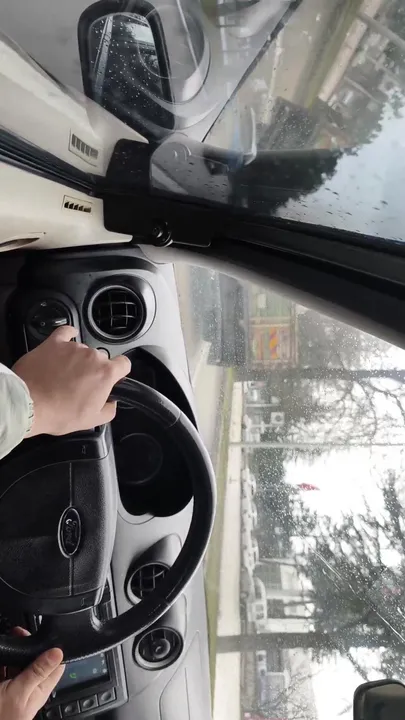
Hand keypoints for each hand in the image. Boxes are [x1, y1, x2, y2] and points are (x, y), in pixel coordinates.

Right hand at [0, 628, 63, 719]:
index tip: (45, 634)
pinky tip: (3, 652)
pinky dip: (3, 660)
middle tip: (19, 632)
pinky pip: (5, 668)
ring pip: (18, 663)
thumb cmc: (2, 716)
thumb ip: (37, 671)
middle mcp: (29, 686)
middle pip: (35, 660)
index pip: (56, 665)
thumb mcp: (20, 691)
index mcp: (40, 688)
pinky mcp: (2, 685)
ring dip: (15, 651)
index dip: (53, 647)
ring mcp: (14, 686)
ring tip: (10, 637)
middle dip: (28, 644)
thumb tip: (58, 652)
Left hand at [12, 326, 130, 436]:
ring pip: (83, 350)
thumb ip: (109, 409)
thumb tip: (111, 403)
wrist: (29, 405)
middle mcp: (92, 356)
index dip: (120, 371)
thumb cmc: (58, 413)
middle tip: (82, 385)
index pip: (124, 363)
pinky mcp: (54, 343)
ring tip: (64, 375)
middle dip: (94, 369)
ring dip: (78, 360)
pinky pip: (66, 332)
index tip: (114, 377)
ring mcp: (72, 347)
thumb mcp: (92, 421)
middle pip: (101, 358)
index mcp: (105, 373)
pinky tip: (69, 337)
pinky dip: (69, 334)